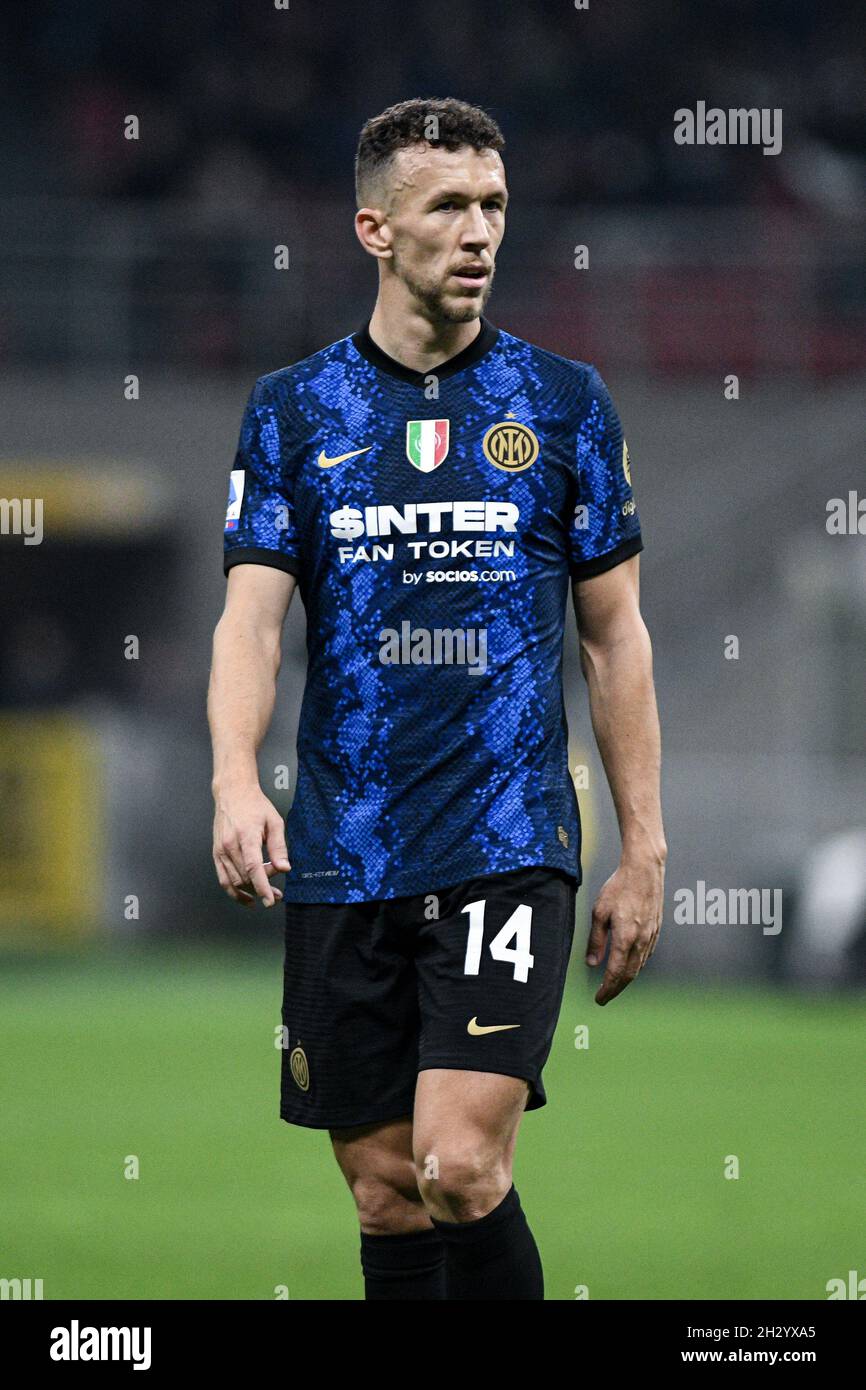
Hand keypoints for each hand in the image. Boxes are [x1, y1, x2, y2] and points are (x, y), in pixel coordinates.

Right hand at [212, 784, 290, 907]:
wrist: (233, 793)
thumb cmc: (254, 805)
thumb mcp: (275, 822)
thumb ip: (279, 847)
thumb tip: (284, 868)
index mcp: (246, 836)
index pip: (253, 868)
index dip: (262, 887)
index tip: (270, 900)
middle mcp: (230, 845)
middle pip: (246, 876)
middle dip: (263, 887)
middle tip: (278, 890)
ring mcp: (221, 850)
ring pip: (235, 881)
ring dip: (251, 891)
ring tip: (267, 892)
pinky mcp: (216, 854)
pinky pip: (223, 879)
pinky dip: (233, 892)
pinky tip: (246, 898)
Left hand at [585, 855, 663, 1004]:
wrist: (645, 870)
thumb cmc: (618, 887)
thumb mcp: (599, 913)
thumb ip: (596, 940)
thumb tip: (592, 964)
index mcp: (625, 938)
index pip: (615, 973)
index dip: (606, 989)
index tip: (598, 999)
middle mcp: (641, 941)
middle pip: (629, 975)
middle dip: (616, 989)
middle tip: (604, 997)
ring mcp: (651, 935)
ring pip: (639, 966)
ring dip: (626, 979)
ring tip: (614, 984)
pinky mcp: (656, 929)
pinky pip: (646, 955)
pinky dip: (636, 966)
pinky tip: (629, 965)